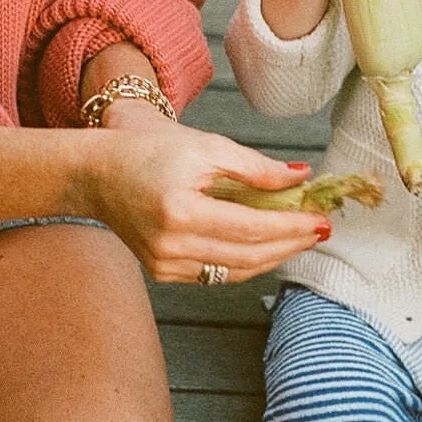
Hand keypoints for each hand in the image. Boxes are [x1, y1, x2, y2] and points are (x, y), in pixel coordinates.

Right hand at [75, 124, 331, 283]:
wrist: (98, 174)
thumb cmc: (151, 153)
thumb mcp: (205, 147)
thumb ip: (255, 167)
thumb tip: (301, 179)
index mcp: (180, 211)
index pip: (252, 227)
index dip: (292, 226)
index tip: (322, 219)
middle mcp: (171, 246)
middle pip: (248, 255)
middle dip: (290, 244)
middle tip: (320, 229)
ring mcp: (165, 265)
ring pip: (236, 271)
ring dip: (273, 256)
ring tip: (300, 237)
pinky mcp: (163, 273)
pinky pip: (216, 274)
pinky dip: (245, 261)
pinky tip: (265, 246)